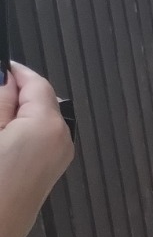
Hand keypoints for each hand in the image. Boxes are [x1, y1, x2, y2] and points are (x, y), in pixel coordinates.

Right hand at [0, 64, 73, 180]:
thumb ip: (2, 101)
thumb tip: (6, 77)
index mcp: (48, 124)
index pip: (37, 83)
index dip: (16, 72)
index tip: (0, 67)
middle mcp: (63, 137)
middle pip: (43, 100)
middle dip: (18, 93)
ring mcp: (62, 155)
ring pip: (43, 119)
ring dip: (22, 112)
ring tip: (0, 116)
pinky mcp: (53, 169)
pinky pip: (44, 136)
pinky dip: (27, 129)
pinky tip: (6, 137)